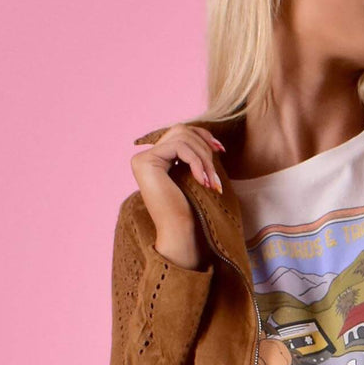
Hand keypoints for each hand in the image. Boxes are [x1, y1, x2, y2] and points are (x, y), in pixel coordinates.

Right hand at [130, 123, 225, 237]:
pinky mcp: (145, 162)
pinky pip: (179, 148)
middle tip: (216, 177)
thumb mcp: (195, 175)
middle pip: (182, 131)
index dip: (202, 136)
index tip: (220, 150)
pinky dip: (197, 163)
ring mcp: (142, 158)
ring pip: (182, 137)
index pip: (180, 132)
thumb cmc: (190, 211)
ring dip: (204, 159)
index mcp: (156, 158)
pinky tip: (203, 182)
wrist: (180, 233)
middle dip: (205, 150)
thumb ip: (196, 154)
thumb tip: (213, 139)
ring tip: (212, 183)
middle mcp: (145, 156)